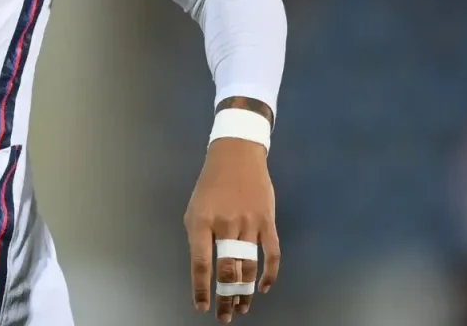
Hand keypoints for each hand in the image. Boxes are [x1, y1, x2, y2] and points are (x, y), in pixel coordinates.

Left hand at [185, 137, 280, 321]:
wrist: (236, 156)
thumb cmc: (210, 186)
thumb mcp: (194, 209)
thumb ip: (198, 239)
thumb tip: (205, 269)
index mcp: (202, 222)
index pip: (201, 263)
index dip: (202, 288)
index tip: (202, 307)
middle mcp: (225, 225)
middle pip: (228, 270)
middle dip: (226, 297)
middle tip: (226, 316)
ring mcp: (249, 223)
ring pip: (249, 266)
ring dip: (245, 291)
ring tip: (241, 308)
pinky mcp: (267, 221)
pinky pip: (272, 254)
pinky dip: (269, 274)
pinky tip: (263, 288)